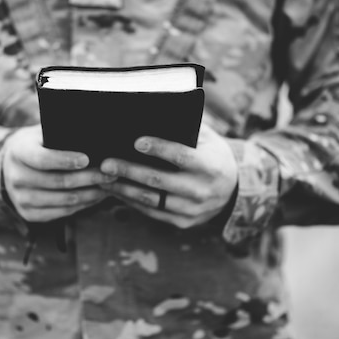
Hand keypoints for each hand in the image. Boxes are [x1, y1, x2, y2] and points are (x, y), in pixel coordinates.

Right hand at [2, 125, 114, 221]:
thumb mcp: (43, 132)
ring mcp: (21, 199)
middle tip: (110, 173)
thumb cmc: (37, 144)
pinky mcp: (29, 214)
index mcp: (18, 152)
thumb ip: (60, 133)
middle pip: (58, 182)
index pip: (42, 159)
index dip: (65, 160)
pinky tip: (97, 196)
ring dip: (90, 194)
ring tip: (108, 185)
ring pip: (64, 200)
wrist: (12, 165)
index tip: (87, 159)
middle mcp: (16, 177)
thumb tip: (92, 134)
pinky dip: (83, 205)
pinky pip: (62, 212)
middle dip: (88, 178)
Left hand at [100, 125, 237, 228]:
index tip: (136, 141)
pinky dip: (131, 201)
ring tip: (104, 178)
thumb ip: (186, 128)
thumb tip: (152, 116)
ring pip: (151, 200)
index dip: (159, 148)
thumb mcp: (208, 139)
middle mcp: (202, 191)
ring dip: (124, 189)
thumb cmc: (212, 155)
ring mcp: (192, 210)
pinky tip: (117, 191)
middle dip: (129, 171)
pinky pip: (152, 212)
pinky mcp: (182, 222)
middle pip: (159, 180)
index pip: (182, 156)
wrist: (234, 191)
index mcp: (210, 166)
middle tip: (106, 164)